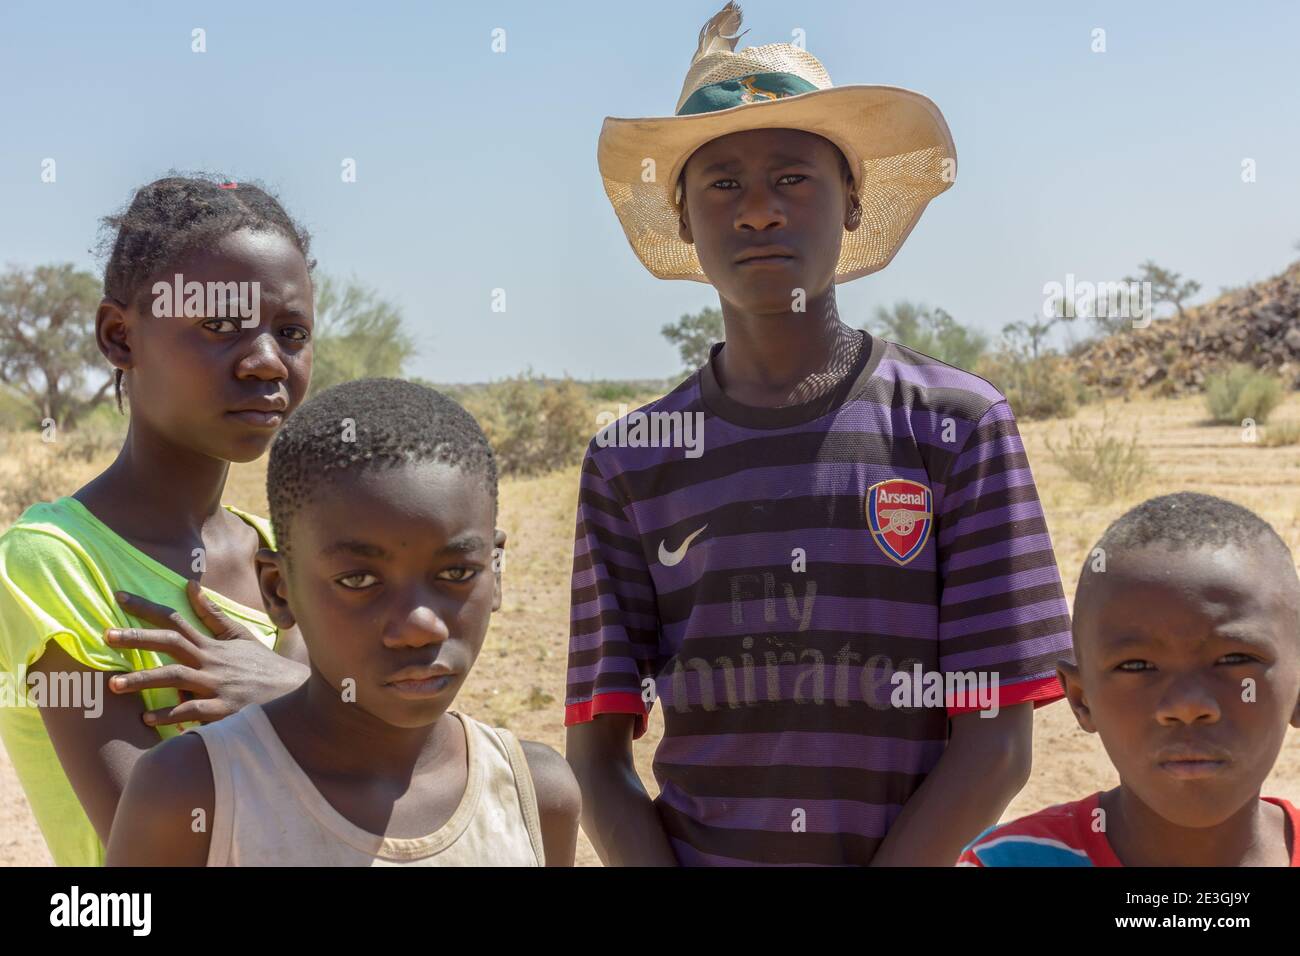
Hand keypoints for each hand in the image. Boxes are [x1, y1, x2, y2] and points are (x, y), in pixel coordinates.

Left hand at [104, 579, 308, 726]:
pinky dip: (169, 714)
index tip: (119, 597)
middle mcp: (211, 661)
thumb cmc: (262, 667)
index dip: (147, 608)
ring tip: (113, 685)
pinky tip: (148, 718)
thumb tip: (191, 587)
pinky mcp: (224, 710)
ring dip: (143, 680)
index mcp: (212, 644)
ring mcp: (217, 686)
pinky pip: (192, 711)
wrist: (294, 693)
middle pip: (171, 644)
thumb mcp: (240, 637)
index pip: (175, 619)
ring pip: (176, 678)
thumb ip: (213, 615)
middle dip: (137, 638)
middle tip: (106, 635)